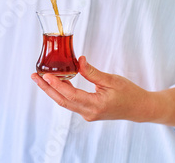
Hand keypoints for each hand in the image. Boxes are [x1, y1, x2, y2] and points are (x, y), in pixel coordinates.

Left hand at [31, 56, 154, 121]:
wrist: (140, 108)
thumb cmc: (129, 94)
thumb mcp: (112, 80)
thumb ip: (92, 72)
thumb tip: (78, 61)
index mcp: (96, 105)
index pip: (70, 95)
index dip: (57, 85)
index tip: (45, 75)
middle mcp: (89, 113)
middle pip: (62, 100)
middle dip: (47, 88)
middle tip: (35, 76)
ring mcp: (87, 114)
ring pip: (65, 102)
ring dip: (53, 90)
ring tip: (41, 78)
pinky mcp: (88, 111)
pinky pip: (71, 102)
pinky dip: (63, 92)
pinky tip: (58, 82)